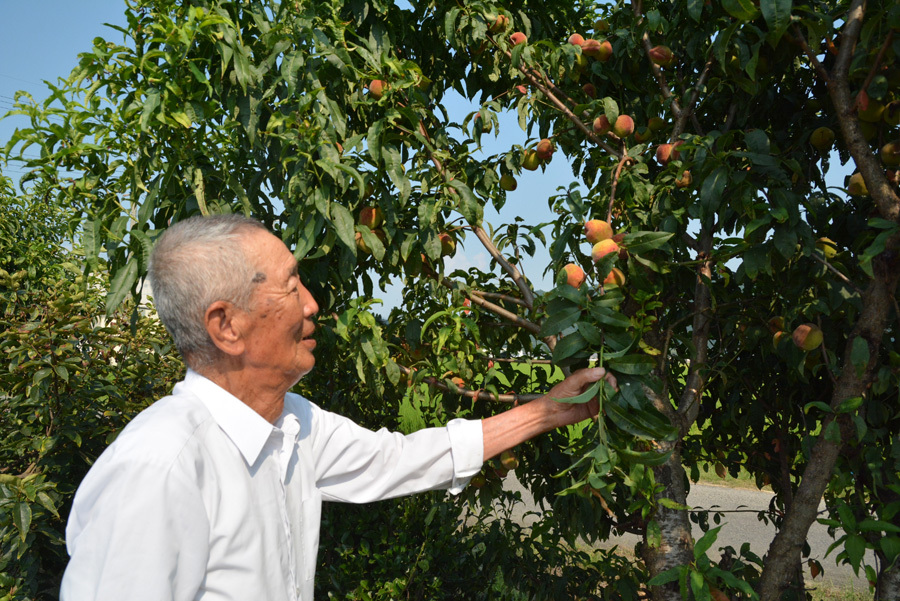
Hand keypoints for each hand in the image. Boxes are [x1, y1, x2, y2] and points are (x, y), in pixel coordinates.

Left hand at [480, 367, 617, 460]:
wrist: (552, 413)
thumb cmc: (559, 394)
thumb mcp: (571, 383)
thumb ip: (585, 376)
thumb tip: (602, 370)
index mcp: (587, 376)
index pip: (603, 373)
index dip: (609, 377)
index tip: (612, 384)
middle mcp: (593, 386)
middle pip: (608, 384)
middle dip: (614, 388)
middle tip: (616, 394)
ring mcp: (595, 398)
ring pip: (609, 396)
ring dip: (614, 398)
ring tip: (617, 402)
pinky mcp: (595, 409)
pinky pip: (606, 408)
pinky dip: (610, 409)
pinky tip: (613, 410)